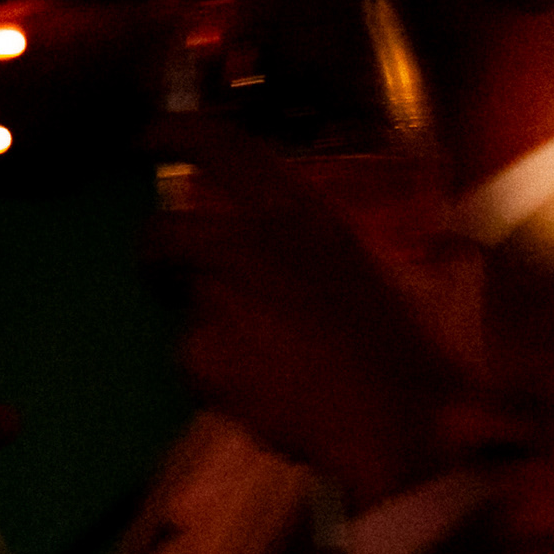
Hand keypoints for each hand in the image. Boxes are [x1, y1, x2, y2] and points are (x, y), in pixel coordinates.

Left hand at [149, 112, 468, 509]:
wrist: (399, 421)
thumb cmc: (408, 346)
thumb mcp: (386, 269)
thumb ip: (341, 248)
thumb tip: (361, 248)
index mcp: (301, 212)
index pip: (221, 146)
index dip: (173, 133)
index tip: (145, 137)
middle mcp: (249, 243)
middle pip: (162, 233)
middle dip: (155, 256)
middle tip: (167, 276)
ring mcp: (219, 299)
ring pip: (186, 305)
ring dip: (210, 328)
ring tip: (268, 359)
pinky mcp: (201, 354)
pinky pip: (194, 361)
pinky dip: (220, 379)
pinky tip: (268, 395)